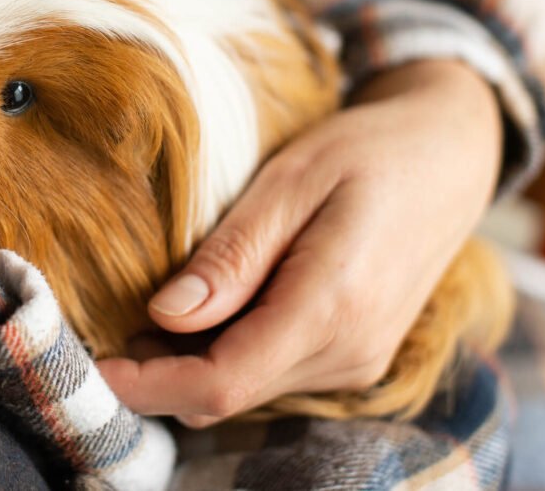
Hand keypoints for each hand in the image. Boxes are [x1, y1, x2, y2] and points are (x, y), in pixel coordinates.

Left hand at [96, 60, 501, 426]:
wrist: (448, 157)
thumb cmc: (368, 152)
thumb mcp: (291, 181)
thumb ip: (233, 257)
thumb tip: (166, 316)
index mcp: (332, 307)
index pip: (222, 380)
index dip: (149, 384)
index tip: (95, 366)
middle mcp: (349, 351)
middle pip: (228, 394)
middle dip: (159, 375)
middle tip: (108, 327)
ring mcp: (357, 359)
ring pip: (246, 388)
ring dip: (190, 365)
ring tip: (151, 310)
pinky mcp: (354, 354)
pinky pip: (272, 372)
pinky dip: (226, 354)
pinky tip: (203, 312)